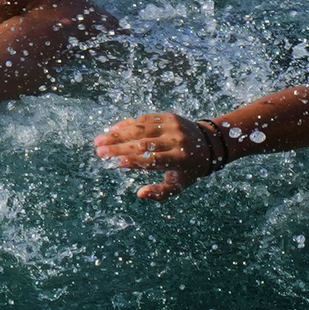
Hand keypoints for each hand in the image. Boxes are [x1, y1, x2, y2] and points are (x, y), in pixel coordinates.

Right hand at [93, 113, 210, 199]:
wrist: (209, 143)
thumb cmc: (189, 169)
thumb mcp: (179, 185)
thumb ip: (160, 193)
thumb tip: (140, 194)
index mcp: (181, 159)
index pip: (154, 160)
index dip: (135, 161)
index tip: (117, 163)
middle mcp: (177, 140)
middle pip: (143, 143)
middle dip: (119, 147)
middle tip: (99, 152)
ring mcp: (173, 126)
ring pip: (140, 128)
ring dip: (117, 134)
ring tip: (99, 140)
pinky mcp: (168, 116)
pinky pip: (144, 119)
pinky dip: (127, 124)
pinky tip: (112, 130)